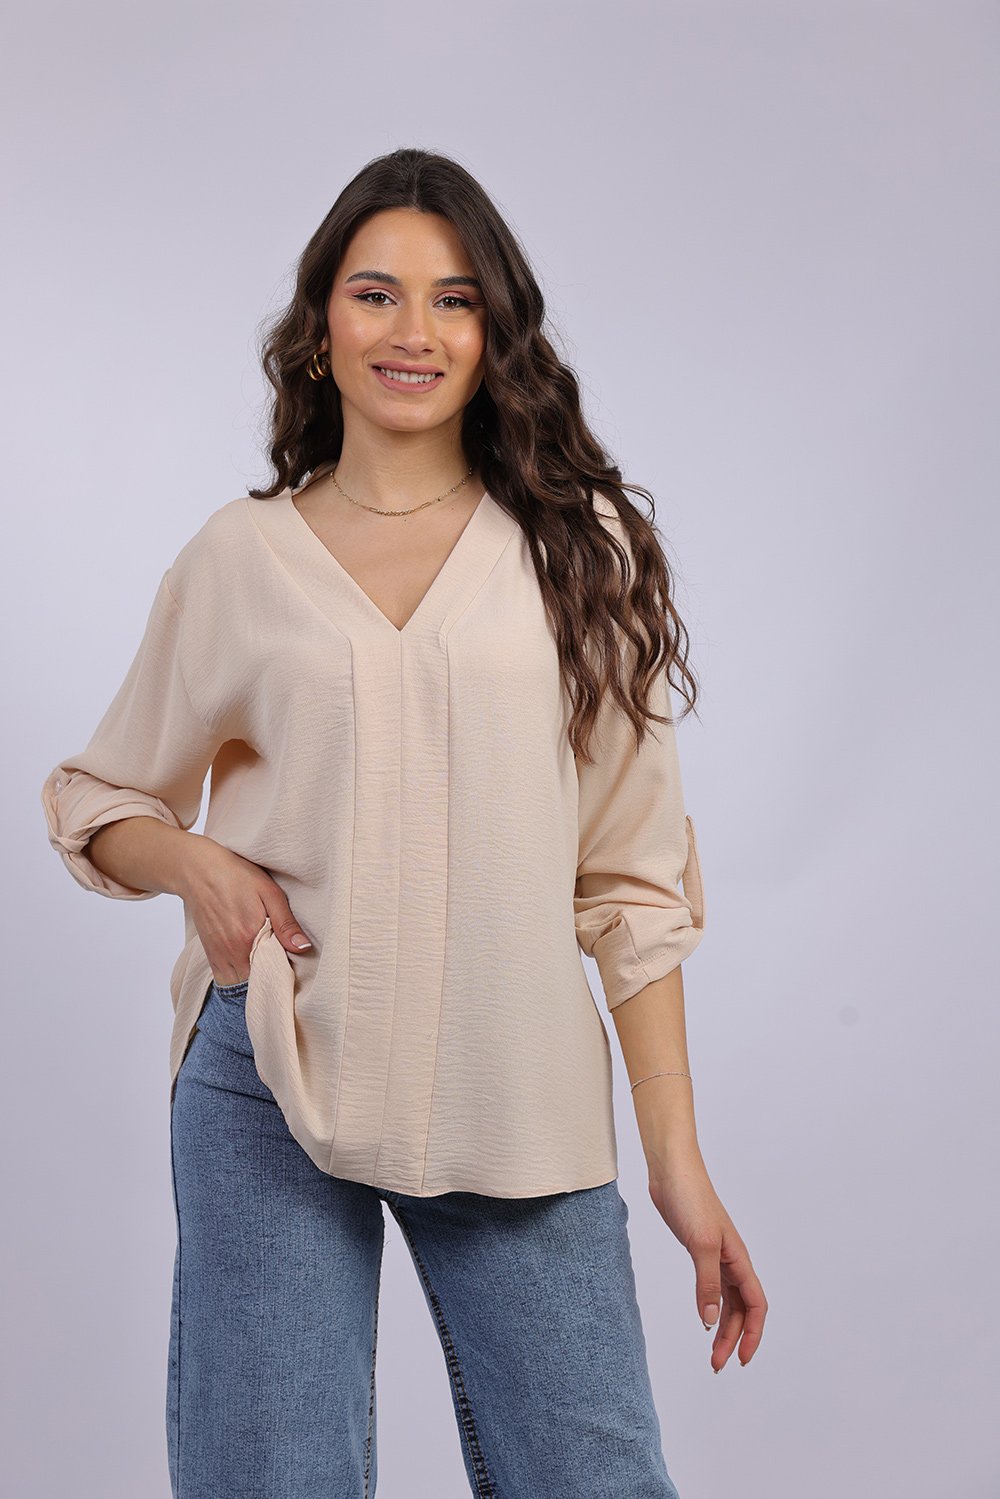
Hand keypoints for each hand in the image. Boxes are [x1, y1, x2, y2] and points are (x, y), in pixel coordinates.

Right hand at [178, 837, 313, 986]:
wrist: (199, 871)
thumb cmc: (236, 877)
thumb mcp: (269, 893)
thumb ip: (286, 923)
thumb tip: (303, 947)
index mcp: (249, 937)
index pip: (272, 973)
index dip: (284, 975)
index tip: (293, 969)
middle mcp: (232, 952)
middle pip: (254, 984)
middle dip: (270, 982)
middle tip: (282, 970)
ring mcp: (219, 955)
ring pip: (238, 986)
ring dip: (253, 984)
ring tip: (267, 971)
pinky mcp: (210, 954)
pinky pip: (224, 980)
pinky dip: (237, 981)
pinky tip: (250, 969)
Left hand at [647, 1149, 767, 1371]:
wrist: (671, 1170)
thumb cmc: (690, 1198)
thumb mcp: (701, 1243)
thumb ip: (706, 1283)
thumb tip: (710, 1321)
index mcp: (739, 1259)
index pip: (756, 1305)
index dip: (752, 1334)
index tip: (741, 1360)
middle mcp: (732, 1260)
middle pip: (742, 1309)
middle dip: (733, 1338)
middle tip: (717, 1365)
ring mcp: (716, 1255)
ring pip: (727, 1300)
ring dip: (722, 1327)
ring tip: (711, 1353)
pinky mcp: (698, 1250)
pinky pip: (711, 1286)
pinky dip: (709, 1305)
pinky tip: (702, 1317)